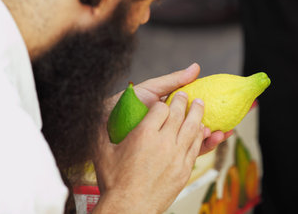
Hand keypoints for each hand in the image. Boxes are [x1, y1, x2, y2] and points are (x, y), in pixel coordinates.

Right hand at [93, 90, 204, 212]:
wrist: (129, 209)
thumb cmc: (115, 184)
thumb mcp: (102, 153)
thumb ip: (101, 131)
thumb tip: (96, 116)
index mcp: (144, 135)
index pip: (161, 108)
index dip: (163, 102)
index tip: (163, 101)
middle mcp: (163, 142)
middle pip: (179, 114)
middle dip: (183, 101)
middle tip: (186, 95)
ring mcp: (176, 156)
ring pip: (192, 127)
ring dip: (197, 113)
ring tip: (199, 105)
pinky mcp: (184, 169)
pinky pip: (196, 146)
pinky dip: (200, 134)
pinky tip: (201, 129)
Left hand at [103, 63, 231, 155]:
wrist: (105, 126)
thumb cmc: (125, 105)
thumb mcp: (151, 90)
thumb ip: (173, 81)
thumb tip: (197, 67)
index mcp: (167, 111)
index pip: (191, 108)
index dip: (206, 105)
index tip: (222, 102)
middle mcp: (169, 126)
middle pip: (196, 124)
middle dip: (213, 122)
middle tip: (229, 118)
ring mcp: (168, 140)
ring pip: (195, 139)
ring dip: (211, 135)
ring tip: (224, 131)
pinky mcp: (166, 154)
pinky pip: (187, 152)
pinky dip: (202, 147)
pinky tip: (213, 140)